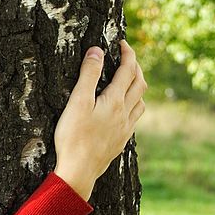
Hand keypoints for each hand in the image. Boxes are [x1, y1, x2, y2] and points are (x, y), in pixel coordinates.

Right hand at [53, 39, 146, 201]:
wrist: (79, 171)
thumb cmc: (74, 137)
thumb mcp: (77, 102)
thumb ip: (88, 75)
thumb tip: (97, 51)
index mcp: (115, 101)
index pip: (128, 70)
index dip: (128, 53)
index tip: (122, 43)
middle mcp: (125, 114)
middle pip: (140, 84)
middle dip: (136, 68)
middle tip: (127, 58)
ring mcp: (125, 129)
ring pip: (140, 102)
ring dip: (137, 87)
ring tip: (129, 82)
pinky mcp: (120, 142)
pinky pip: (134, 119)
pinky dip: (133, 106)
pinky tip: (124, 111)